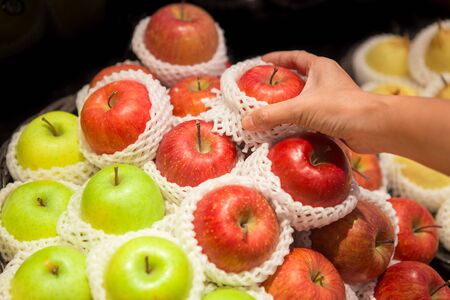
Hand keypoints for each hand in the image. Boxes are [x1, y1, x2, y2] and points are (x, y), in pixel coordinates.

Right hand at [241, 50, 388, 153]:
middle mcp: (326, 81)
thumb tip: (246, 122)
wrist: (373, 128)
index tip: (262, 61)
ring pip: (304, 99)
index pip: (295, 57)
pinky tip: (284, 129)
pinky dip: (297, 121)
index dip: (278, 58)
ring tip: (268, 110)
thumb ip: (272, 114)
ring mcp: (331, 100)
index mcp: (320, 68)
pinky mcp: (333, 118)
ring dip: (288, 105)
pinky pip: (309, 116)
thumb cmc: (341, 108)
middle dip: (280, 84)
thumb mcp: (301, 108)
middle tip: (261, 89)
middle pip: (298, 78)